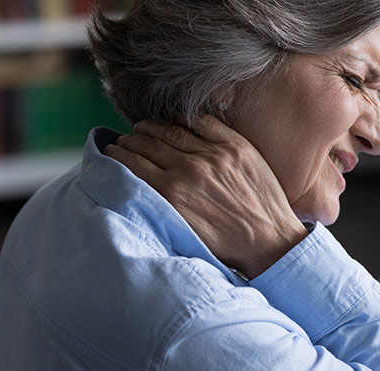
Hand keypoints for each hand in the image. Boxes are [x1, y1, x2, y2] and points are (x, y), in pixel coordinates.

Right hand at [103, 116, 307, 278]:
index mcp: (172, 194)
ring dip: (151, 126)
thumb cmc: (225, 244)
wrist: (269, 242)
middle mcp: (189, 171)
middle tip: (124, 139)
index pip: (134, 163)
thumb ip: (160, 204)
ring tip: (143, 128)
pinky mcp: (236, 146)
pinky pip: (203, 122)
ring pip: (171, 130)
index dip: (118, 154)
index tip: (110, 151)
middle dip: (131, 140)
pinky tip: (174, 119)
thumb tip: (137, 184)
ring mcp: (214, 155)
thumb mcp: (183, 230)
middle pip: (149, 143)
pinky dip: (184, 118)